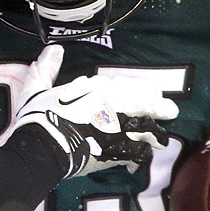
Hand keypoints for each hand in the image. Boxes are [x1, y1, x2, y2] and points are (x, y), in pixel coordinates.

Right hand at [9, 45, 179, 176]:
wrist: (43, 148)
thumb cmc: (41, 116)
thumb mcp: (38, 89)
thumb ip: (47, 69)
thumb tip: (53, 49)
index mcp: (100, 90)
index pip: (133, 86)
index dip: (144, 90)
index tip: (153, 92)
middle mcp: (115, 108)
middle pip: (148, 105)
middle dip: (161, 108)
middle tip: (170, 111)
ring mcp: (119, 132)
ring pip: (148, 130)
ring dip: (156, 134)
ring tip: (161, 139)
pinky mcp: (116, 154)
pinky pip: (136, 155)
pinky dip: (139, 157)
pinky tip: (140, 161)